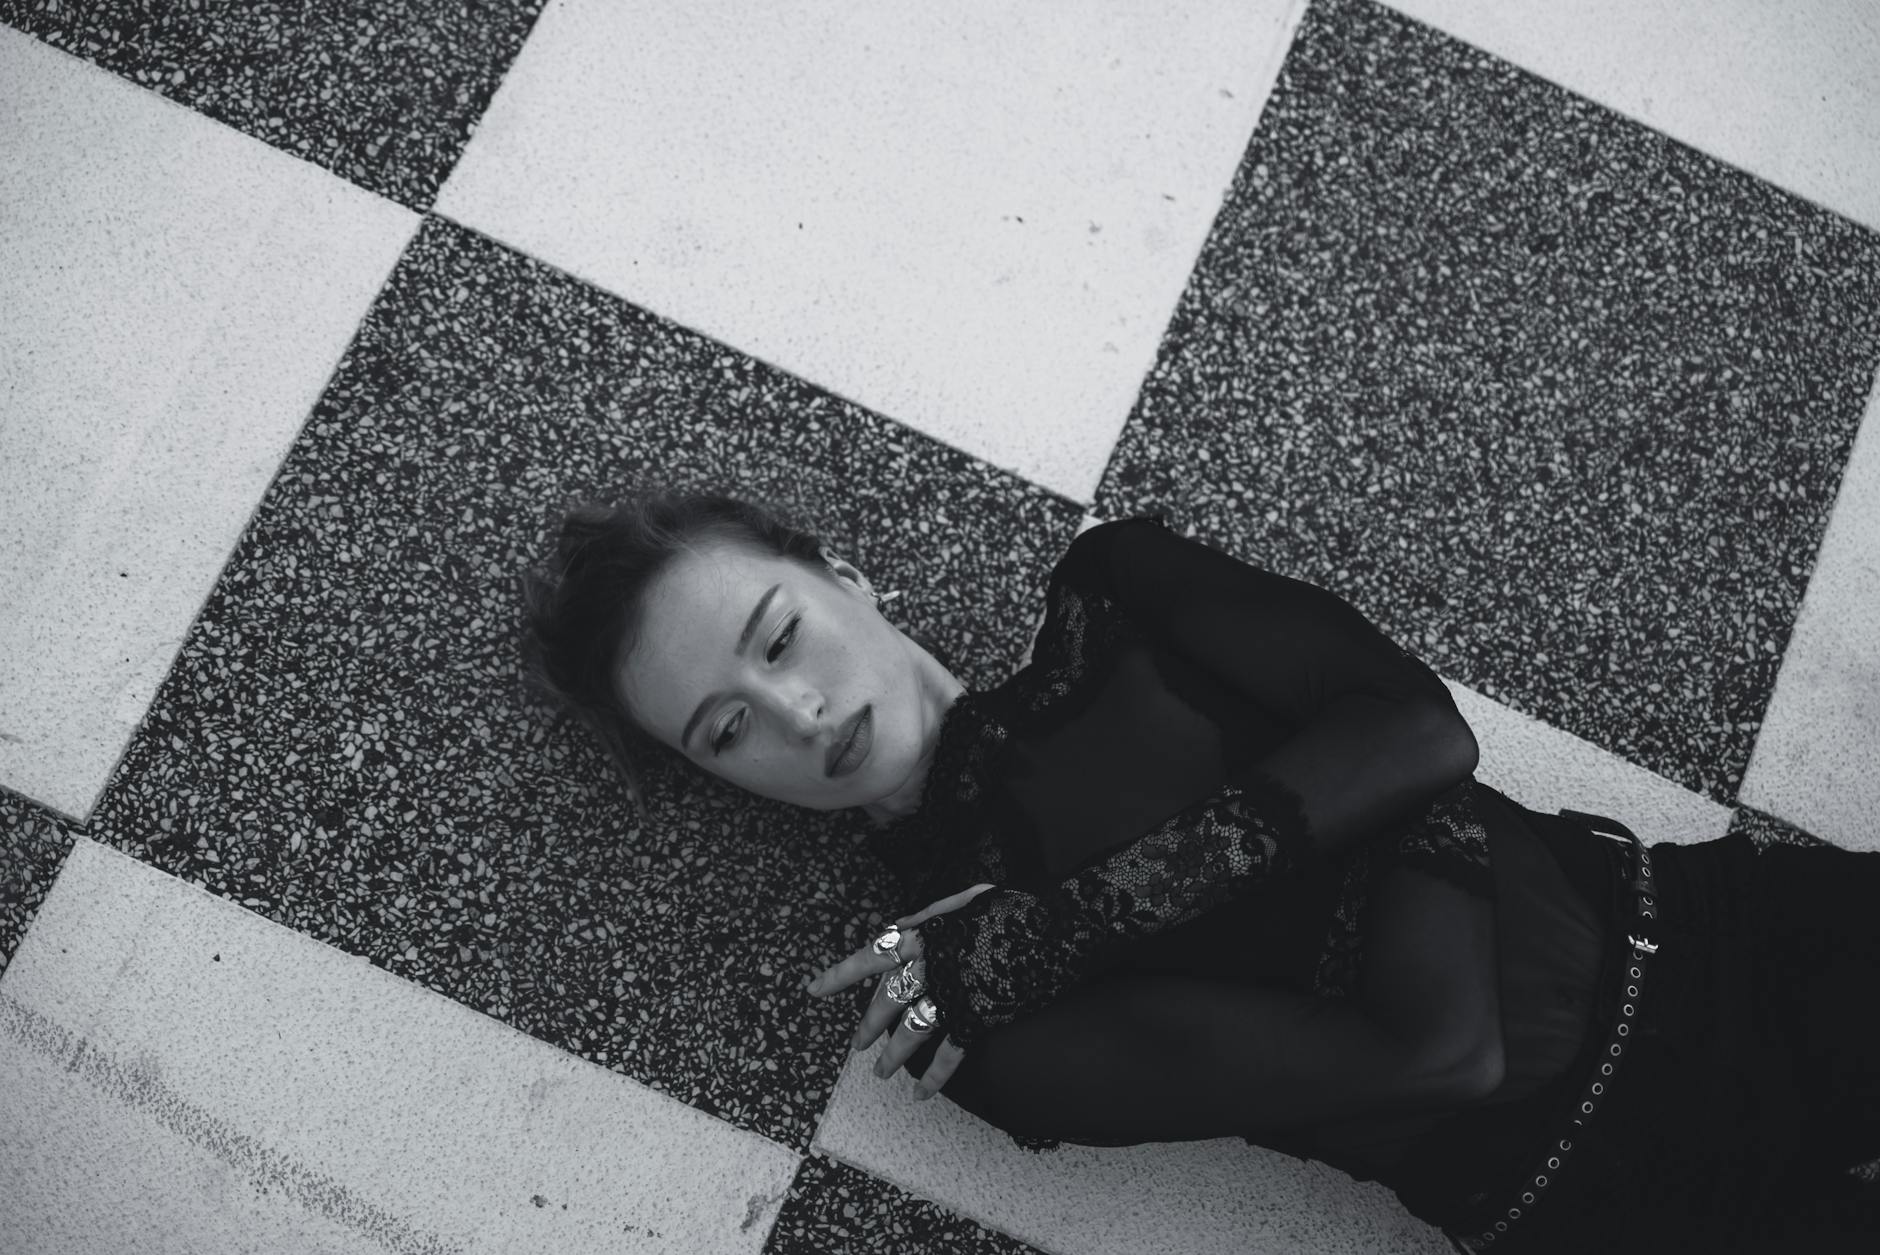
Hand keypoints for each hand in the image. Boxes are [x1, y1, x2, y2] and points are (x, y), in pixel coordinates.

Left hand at [805, 884, 994, 1099]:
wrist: (1058, 927)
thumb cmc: (1012, 909)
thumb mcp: (966, 898)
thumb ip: (928, 914)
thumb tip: (897, 928)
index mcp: (926, 935)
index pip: (871, 956)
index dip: (840, 973)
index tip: (814, 990)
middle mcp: (932, 966)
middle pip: (887, 1001)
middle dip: (869, 1026)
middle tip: (858, 1046)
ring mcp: (954, 994)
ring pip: (911, 1031)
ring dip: (894, 1056)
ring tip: (882, 1072)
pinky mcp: (978, 1018)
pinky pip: (949, 1054)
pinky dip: (934, 1078)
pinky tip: (921, 1094)